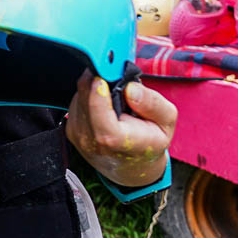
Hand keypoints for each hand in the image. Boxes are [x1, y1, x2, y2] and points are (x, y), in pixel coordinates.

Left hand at [66, 71, 176, 187]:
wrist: (133, 166)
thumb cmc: (150, 141)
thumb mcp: (166, 121)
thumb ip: (152, 103)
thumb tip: (131, 89)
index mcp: (117, 141)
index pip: (100, 118)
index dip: (98, 95)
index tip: (103, 78)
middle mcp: (93, 142)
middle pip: (85, 101)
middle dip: (97, 80)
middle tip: (112, 72)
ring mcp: (79, 136)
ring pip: (78, 97)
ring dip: (92, 86)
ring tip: (112, 91)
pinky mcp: (71, 130)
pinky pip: (75, 102)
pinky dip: (87, 95)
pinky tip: (103, 101)